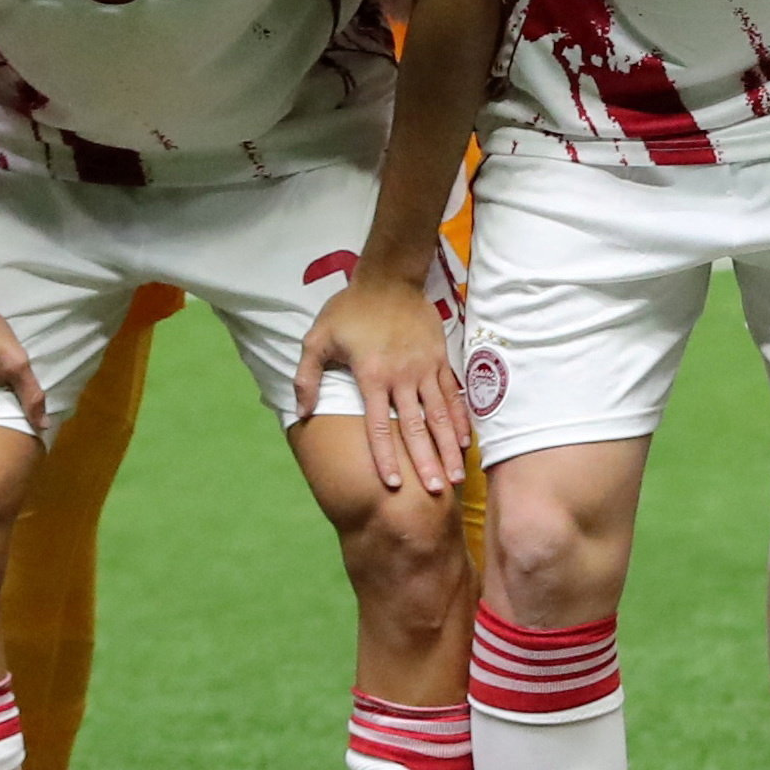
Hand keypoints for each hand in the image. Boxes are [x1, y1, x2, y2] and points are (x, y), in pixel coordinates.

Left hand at [296, 263, 471, 498]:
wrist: (389, 278)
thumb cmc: (349, 310)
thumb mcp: (317, 338)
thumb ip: (307, 377)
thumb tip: (302, 412)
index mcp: (372, 375)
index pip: (378, 426)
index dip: (385, 457)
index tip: (392, 485)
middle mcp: (402, 377)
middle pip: (416, 427)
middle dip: (427, 462)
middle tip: (436, 492)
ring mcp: (424, 369)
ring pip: (440, 415)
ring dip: (449, 447)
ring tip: (457, 476)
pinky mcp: (439, 360)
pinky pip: (451, 395)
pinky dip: (460, 420)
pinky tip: (466, 442)